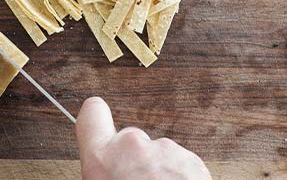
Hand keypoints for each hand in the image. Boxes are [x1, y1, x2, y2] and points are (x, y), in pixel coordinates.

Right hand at [76, 97, 211, 179]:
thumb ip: (101, 174)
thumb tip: (103, 173)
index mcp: (103, 158)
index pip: (91, 113)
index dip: (95, 118)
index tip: (98, 124)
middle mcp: (133, 147)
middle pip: (129, 141)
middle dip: (133, 162)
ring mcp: (166, 151)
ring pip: (158, 155)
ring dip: (159, 173)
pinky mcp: (194, 161)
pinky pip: (181, 165)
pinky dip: (180, 179)